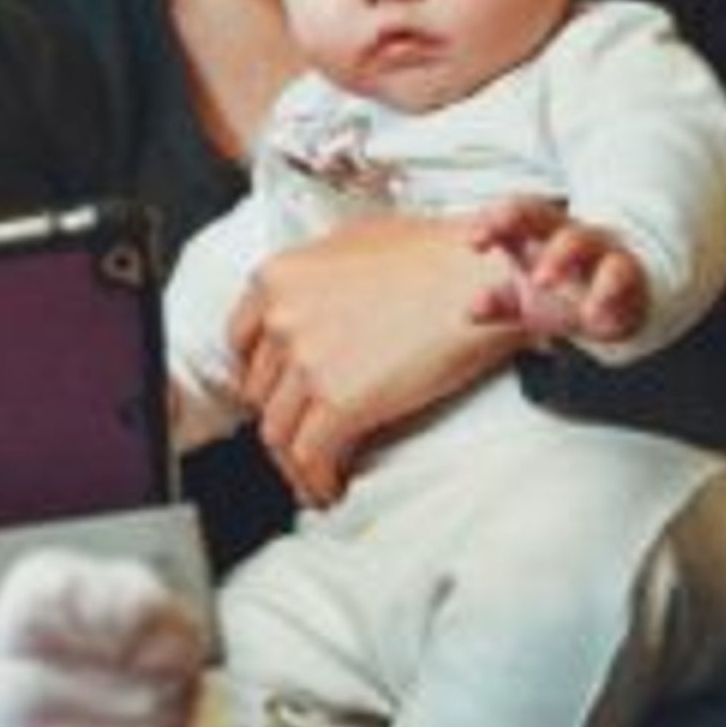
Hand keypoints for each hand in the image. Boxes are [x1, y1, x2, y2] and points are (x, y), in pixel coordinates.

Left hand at [227, 214, 522, 507]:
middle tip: (308, 434)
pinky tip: (336, 487)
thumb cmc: (438, 252)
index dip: (262, 374)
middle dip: (284, 416)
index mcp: (278, 277)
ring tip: (320, 473)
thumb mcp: (358, 239)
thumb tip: (315, 301)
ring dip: (296, 460)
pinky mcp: (339, 401)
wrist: (484, 275)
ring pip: (278, 431)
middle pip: (260, 390)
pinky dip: (319, 480)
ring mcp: (306, 361)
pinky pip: (310, 457)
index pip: (241, 341)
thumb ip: (319, 273)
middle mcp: (281, 318)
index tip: (279, 393)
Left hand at [465, 198, 646, 342]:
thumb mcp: (527, 299)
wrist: (618, 303)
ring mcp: (596, 248)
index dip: (492, 220)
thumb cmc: (563, 291)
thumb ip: (499, 304)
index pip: (512, 213)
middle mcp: (565, 232)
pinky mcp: (626, 271)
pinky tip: (593, 315)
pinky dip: (605, 292)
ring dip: (558, 258)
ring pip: (579, 240)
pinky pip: (618, 273)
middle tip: (498, 257)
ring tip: (540, 282)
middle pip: (542, 215)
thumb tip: (471, 311)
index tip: (474, 242)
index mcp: (537, 232)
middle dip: (517, 222)